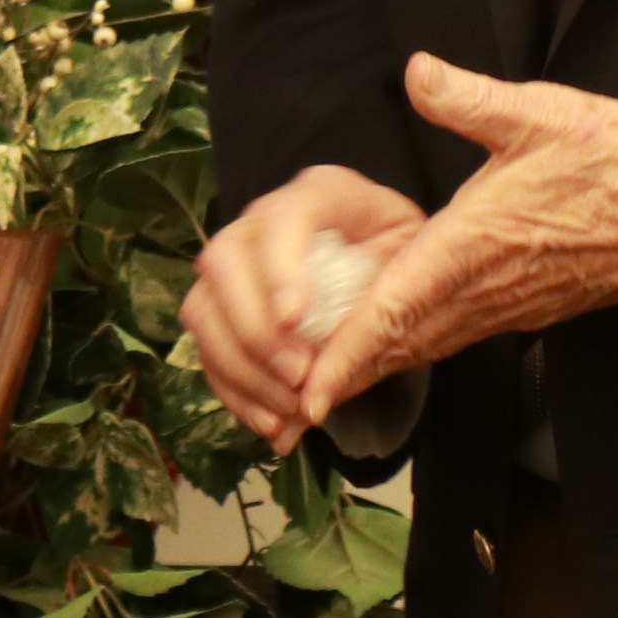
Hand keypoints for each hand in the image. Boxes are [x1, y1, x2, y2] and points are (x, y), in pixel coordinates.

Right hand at [188, 167, 425, 446]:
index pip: (282, 219)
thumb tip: (329, 379)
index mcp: (318, 194)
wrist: (386, 258)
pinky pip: (207, 349)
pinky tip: (272, 423)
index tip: (295, 321)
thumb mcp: (413, 264)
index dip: (279, 269)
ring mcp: (233, 263)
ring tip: (287, 410)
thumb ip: (375, 307)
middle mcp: (260, 221)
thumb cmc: (405, 254)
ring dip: (240, 368)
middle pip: (223, 264)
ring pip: (203, 310)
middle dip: (255, 330)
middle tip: (299, 377)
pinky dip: (235, 392)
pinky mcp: (222, 307)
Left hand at [293, 56, 617, 428]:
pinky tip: (394, 345)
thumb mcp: (535, 113)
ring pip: (429, 347)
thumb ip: (467, 98)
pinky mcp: (529, 309)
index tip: (314, 393)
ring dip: (379, 366)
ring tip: (327, 384)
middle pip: (401, 345)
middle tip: (294, 404)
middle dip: (347, 375)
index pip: (395, 309)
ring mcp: (509, 306)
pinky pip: (458, 338)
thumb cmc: (609, 156)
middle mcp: (485, 289)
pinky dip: (418, 350)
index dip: (349, 353)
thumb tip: (416, 71)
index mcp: (472, 245)